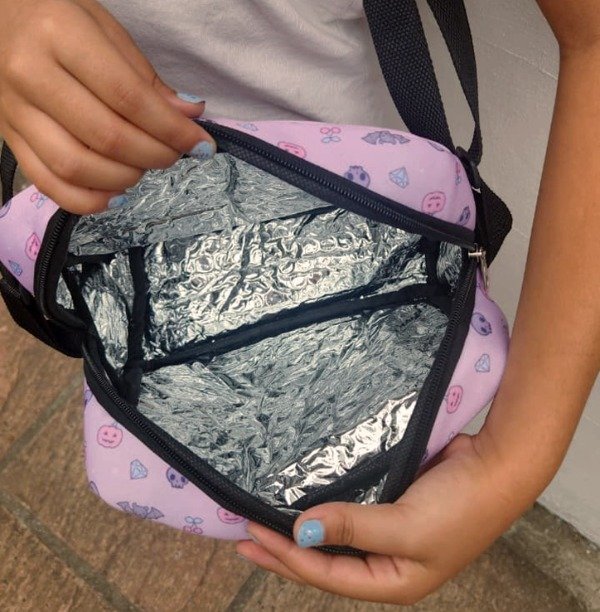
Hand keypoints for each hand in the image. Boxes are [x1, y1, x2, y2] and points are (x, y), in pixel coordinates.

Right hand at [0, 0, 214, 213]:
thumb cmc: (58, 18)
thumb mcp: (106, 30)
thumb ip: (146, 78)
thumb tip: (189, 115)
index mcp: (60, 35)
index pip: (128, 97)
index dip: (172, 129)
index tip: (201, 144)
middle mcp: (30, 73)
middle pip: (106, 137)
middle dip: (155, 155)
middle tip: (174, 155)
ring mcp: (13, 110)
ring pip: (76, 167)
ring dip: (125, 179)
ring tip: (144, 167)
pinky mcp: (8, 137)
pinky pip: (48, 184)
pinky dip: (89, 200)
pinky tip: (116, 195)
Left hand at [237, 433, 532, 604]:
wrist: (496, 466)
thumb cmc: (460, 507)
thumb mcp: (407, 529)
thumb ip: (353, 529)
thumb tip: (302, 532)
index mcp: (392, 580)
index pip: (326, 574)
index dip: (287, 556)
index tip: (251, 533)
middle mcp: (385, 560)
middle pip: (323, 560)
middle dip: (283, 550)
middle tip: (242, 537)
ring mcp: (386, 531)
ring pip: (332, 535)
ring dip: (300, 528)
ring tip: (263, 521)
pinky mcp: (388, 502)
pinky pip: (346, 508)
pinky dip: (323, 506)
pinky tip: (302, 500)